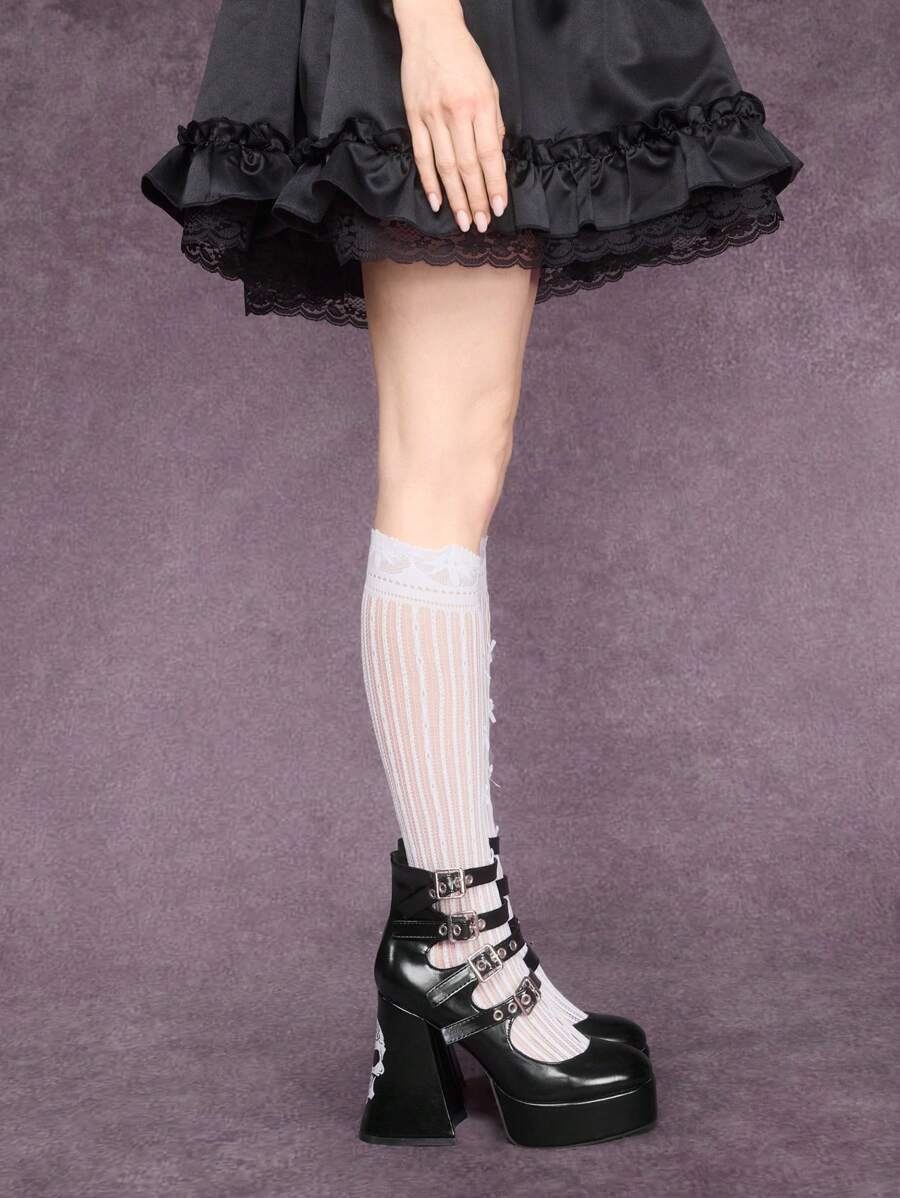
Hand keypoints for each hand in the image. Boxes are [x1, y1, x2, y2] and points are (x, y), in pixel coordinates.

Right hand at [393, 0, 507, 232]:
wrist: (431, 29)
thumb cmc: (464, 57)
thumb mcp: (490, 85)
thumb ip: (493, 122)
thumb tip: (495, 158)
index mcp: (481, 104)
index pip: (490, 154)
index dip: (495, 184)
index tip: (499, 207)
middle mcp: (457, 112)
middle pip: (468, 166)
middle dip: (476, 199)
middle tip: (481, 224)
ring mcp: (432, 116)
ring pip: (445, 166)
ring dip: (454, 198)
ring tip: (462, 221)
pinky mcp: (414, 117)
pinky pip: (422, 155)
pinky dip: (429, 181)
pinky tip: (435, 201)